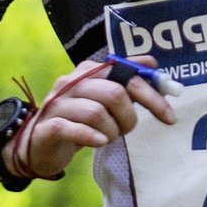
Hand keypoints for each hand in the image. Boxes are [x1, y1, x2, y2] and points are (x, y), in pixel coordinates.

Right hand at [13, 58, 175, 179]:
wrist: (38, 144)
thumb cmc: (78, 120)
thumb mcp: (103, 100)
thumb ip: (126, 82)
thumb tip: (153, 62)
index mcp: (89, 71)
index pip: (127, 74)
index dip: (152, 94)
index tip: (169, 116)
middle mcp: (72, 82)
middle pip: (114, 93)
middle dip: (129, 117)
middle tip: (126, 130)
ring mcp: (58, 104)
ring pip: (96, 113)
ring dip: (111, 131)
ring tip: (107, 138)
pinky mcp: (49, 126)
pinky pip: (73, 128)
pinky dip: (91, 137)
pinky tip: (98, 142)